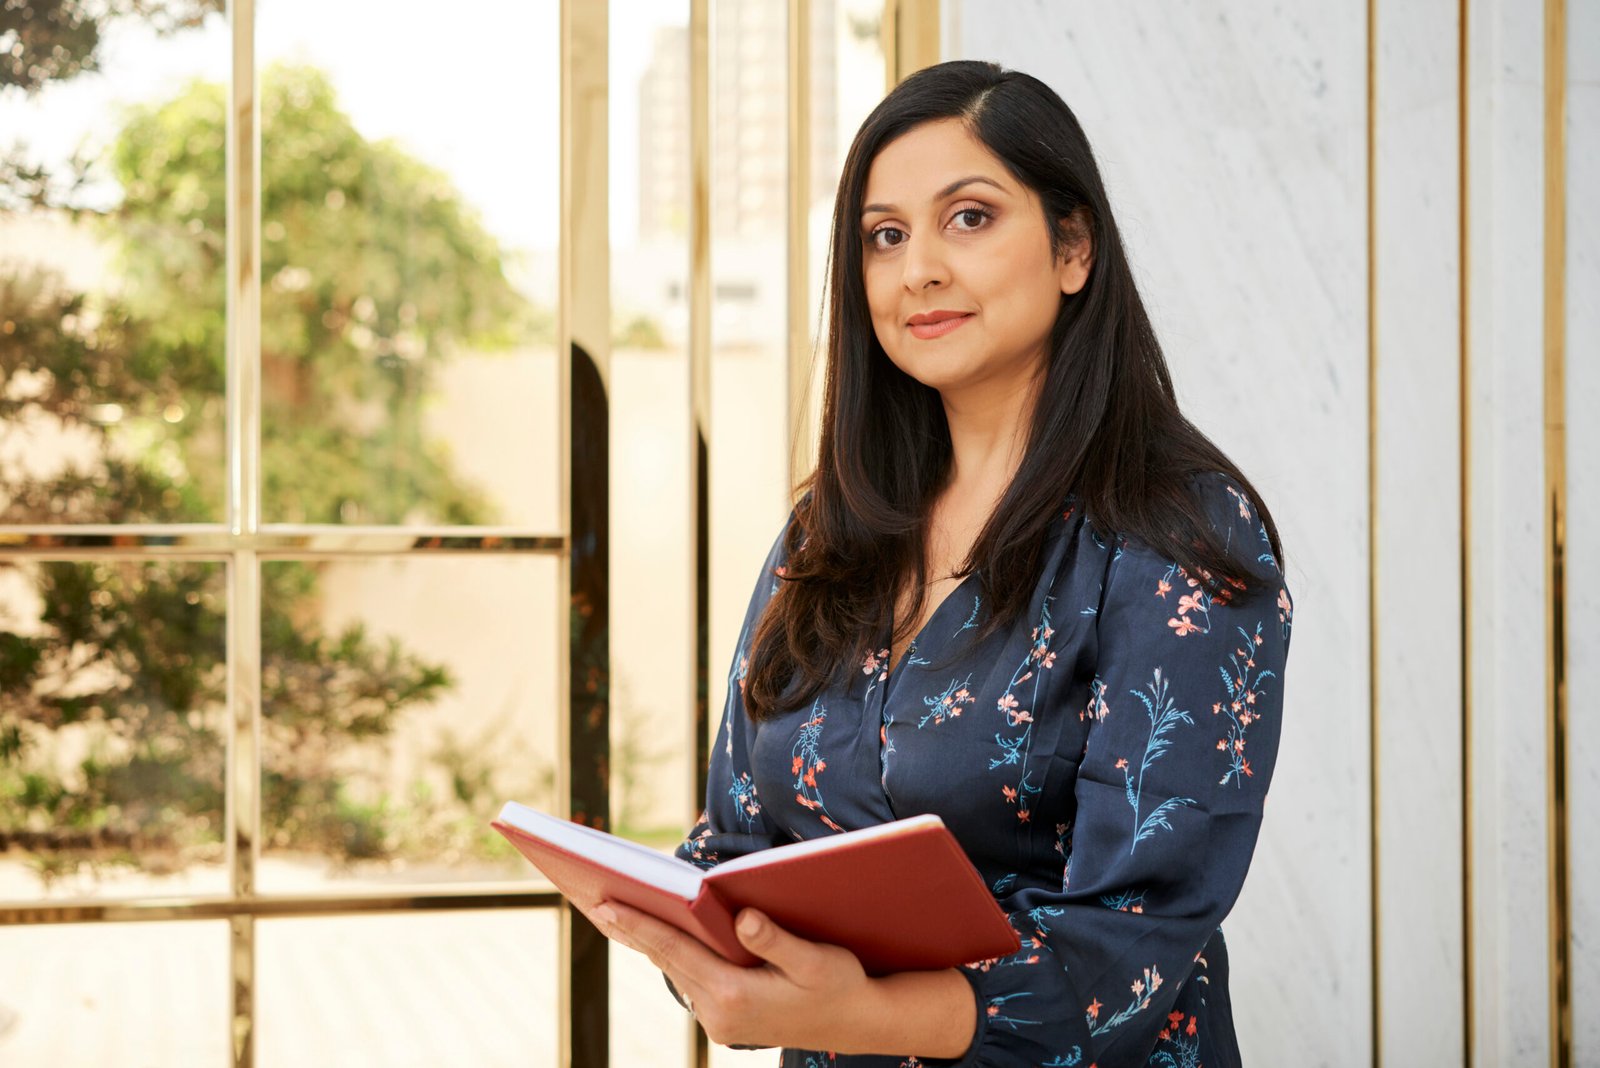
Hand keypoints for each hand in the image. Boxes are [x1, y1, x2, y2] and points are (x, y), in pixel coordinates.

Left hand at [586, 898, 880, 1051]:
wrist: (856, 1023)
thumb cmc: (839, 985)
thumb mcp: (816, 961)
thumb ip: (776, 940)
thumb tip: (743, 918)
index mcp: (735, 995)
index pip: (675, 951)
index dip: (639, 924)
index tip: (605, 904)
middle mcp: (718, 1013)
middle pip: (665, 960)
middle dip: (631, 927)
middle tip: (593, 896)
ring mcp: (719, 1021)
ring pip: (673, 970)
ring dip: (646, 940)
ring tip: (614, 909)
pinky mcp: (724, 1019)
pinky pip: (687, 978)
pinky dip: (668, 954)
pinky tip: (656, 933)